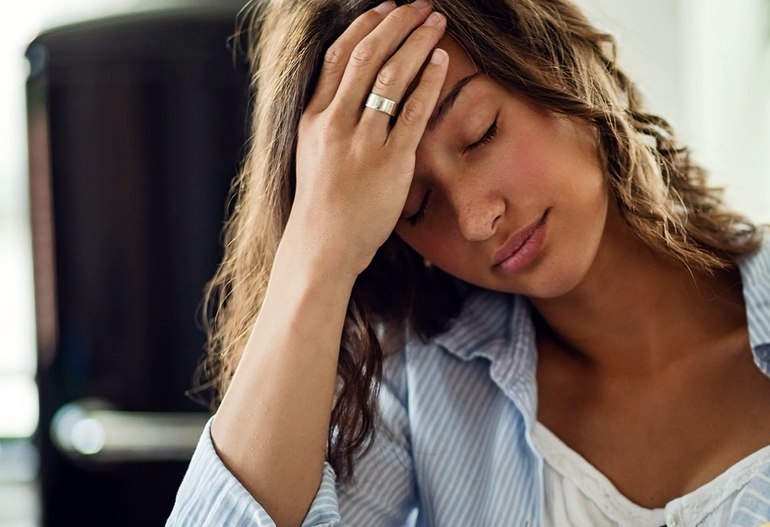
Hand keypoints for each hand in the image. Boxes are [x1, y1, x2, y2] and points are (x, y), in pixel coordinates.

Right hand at [287, 0, 449, 278]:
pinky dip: (428, 81)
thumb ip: (329, 117)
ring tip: (436, 22)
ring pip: (391, 76)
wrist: (324, 244)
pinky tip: (441, 61)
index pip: (338, 55)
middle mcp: (335, 121)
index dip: (365, 25)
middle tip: (421, 5)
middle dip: (397, 23)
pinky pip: (413, 111)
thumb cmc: (324, 202)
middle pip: (367, 55)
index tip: (386, 7)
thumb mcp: (312, 150)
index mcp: (313, 115)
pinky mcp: (390, 161)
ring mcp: (362, 140)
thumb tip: (351, 89)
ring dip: (416, 42)